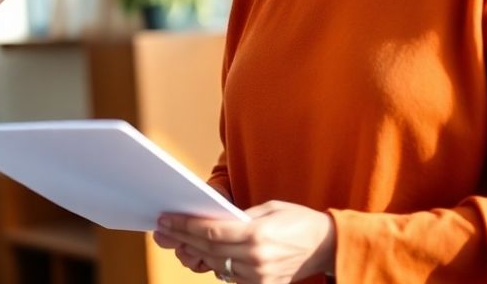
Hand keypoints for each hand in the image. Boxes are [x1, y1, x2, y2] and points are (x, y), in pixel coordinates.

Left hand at [153, 201, 334, 283]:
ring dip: (192, 252)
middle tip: (160, 230)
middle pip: (207, 249)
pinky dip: (213, 262)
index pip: (211, 232)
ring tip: (174, 241)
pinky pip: (229, 275)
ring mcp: (259, 276)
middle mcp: (256, 258)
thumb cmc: (297, 220)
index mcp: (258, 235)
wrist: (326, 246)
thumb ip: (239, 217)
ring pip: (215, 264)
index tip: (166, 219)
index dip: (184, 226)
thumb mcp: (268, 209)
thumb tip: (207, 221)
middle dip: (181, 238)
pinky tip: (199, 252)